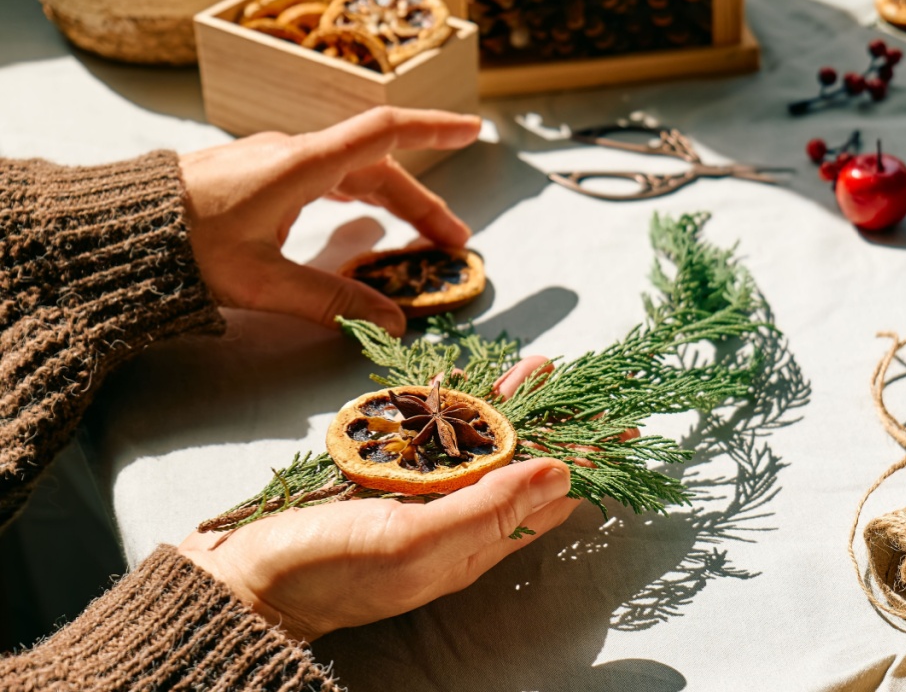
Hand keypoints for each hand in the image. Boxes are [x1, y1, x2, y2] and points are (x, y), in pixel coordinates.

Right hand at [178, 356, 578, 640]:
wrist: (242, 579)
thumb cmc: (324, 570)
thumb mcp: (413, 543)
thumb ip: (487, 510)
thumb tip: (559, 475)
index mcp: (474, 543)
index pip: (548, 496)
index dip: (586, 460)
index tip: (621, 429)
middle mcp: (455, 522)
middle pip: (522, 465)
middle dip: (556, 424)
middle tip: (585, 385)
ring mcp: (420, 501)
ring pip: (480, 446)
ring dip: (510, 406)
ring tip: (537, 368)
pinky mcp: (384, 483)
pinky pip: (431, 440)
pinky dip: (452, 409)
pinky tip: (463, 386)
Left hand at [180, 107, 481, 336]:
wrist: (115, 231)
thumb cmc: (183, 249)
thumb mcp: (263, 283)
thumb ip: (331, 303)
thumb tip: (392, 322)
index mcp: (301, 166)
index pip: (383, 134)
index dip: (433, 131)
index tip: (473, 131)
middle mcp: (292, 155)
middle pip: (376, 167)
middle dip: (421, 203)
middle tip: (453, 242)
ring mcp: (273, 162)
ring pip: (351, 172)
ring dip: (391, 201)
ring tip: (419, 236)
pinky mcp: (255, 176)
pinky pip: (324, 176)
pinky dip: (357, 196)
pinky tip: (360, 217)